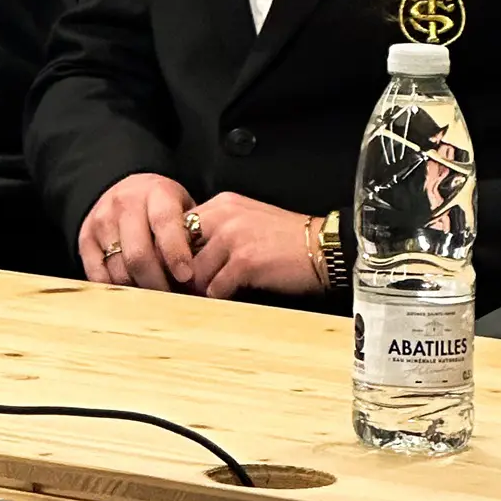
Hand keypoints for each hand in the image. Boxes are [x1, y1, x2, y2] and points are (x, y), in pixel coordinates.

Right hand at [79, 174, 198, 289]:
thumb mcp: (184, 210)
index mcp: (155, 192)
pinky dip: (118, 292)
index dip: (176, 253)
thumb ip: (193, 236)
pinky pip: (99, 276)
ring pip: (119, 270)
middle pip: (138, 255)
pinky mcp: (85, 239)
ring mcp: (101, 220)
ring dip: (140, 292)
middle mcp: (124, 203)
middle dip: (158, 284)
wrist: (127, 191)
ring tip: (157, 299)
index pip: (165, 223)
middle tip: (174, 299)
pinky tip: (133, 295)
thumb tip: (205, 277)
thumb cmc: (164, 209)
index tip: (187, 276)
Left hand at [187, 193, 324, 299]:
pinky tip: (232, 296)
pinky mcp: (245, 263)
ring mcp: (233, 238)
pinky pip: (216, 288)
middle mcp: (224, 216)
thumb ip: (219, 229)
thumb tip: (189, 254)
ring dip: (203, 287)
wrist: (321, 248)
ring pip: (196, 272)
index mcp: (222, 203)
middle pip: (182, 249)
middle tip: (192, 286)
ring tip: (213, 293)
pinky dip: (221, 297)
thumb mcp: (248, 220)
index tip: (182, 267)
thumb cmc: (286, 239)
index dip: (178, 251)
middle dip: (185, 271)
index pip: (180, 226)